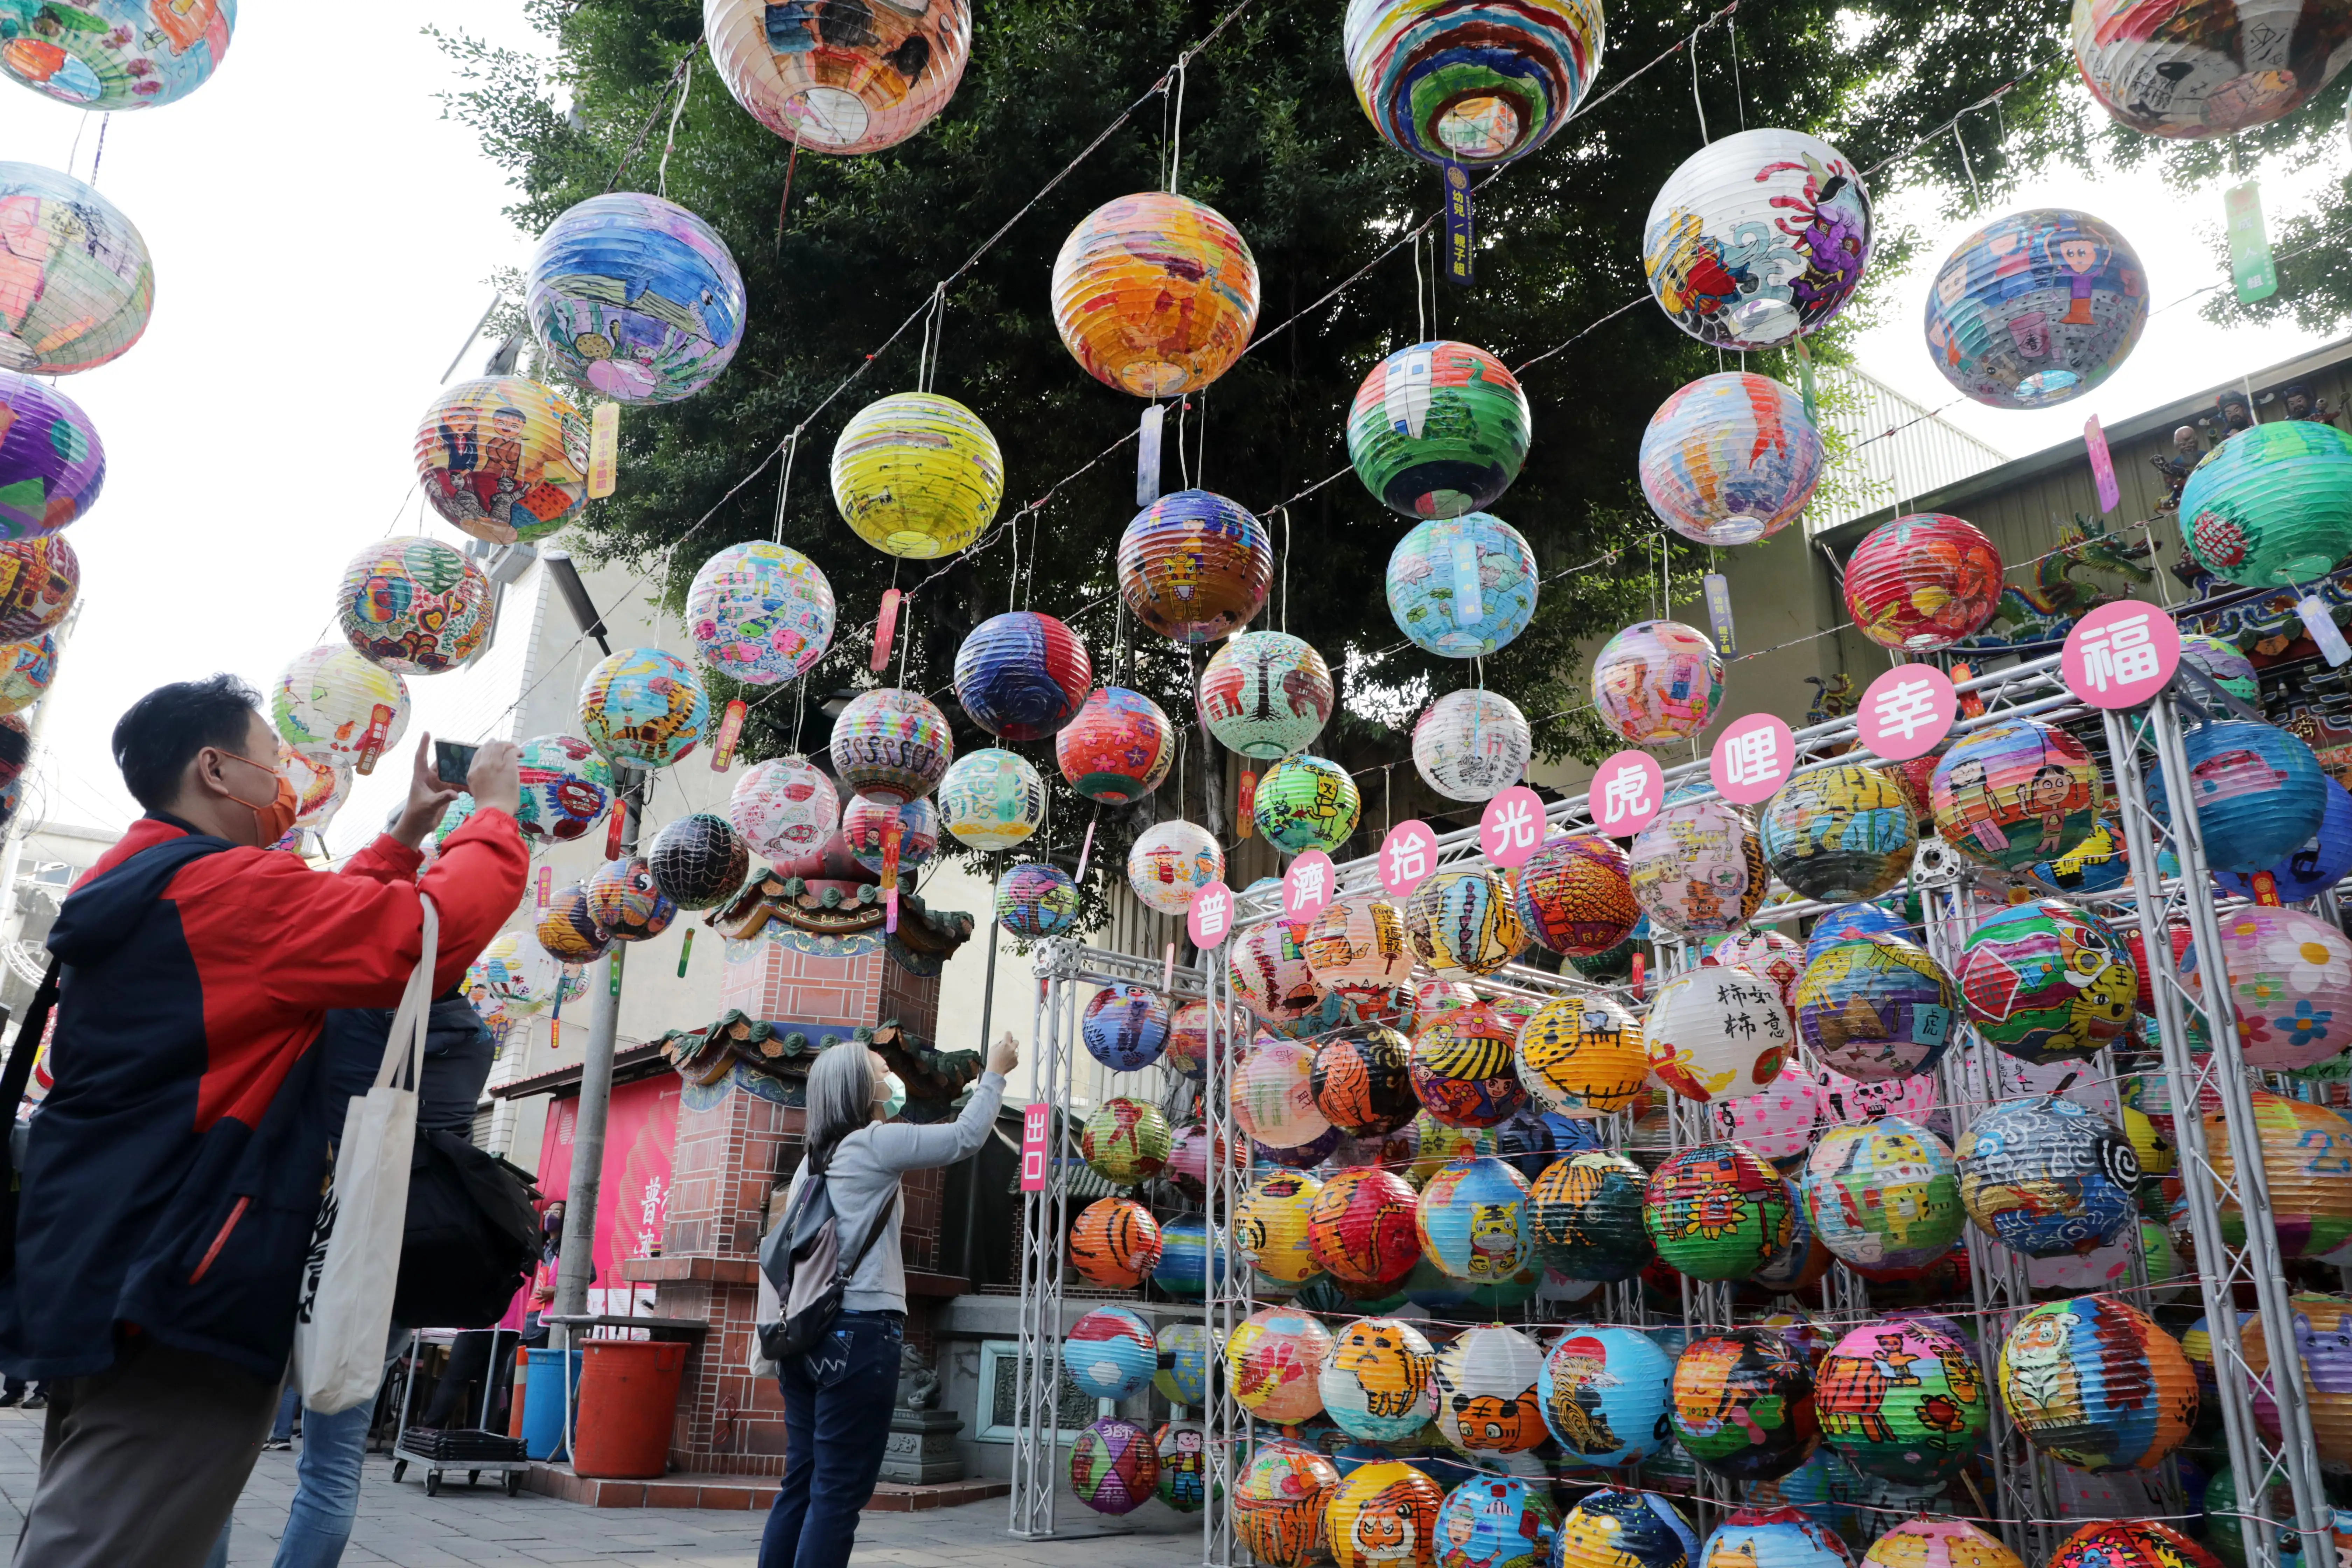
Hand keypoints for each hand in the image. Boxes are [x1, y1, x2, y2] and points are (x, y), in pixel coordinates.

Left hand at [388, 734, 462, 848]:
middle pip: (440, 763)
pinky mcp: (445, 793)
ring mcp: (438, 786)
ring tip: (472, 763)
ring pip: (450, 773)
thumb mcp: (428, 805)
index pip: (421, 757)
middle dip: (450, 756)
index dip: (423, 745)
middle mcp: (429, 779)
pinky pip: (456, 785)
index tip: (426, 733)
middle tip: (462, 748)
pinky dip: (463, 784)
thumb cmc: (416, 814)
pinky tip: (472, 783)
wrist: (417, 827)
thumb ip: (442, 798)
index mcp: (420, 777)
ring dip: (459, 770)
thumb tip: (456, 793)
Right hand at [468, 740, 522, 818]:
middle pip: (488, 746)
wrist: (494, 809)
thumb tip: (490, 772)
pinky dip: (517, 750)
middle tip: (506, 747)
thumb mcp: (477, 788)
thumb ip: (481, 777)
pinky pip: (511, 752)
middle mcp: (481, 765)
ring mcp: (494, 764)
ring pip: (499, 746)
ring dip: (508, 745)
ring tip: (515, 749)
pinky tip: (521, 754)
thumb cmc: (488, 804)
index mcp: (472, 771)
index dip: (488, 749)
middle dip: (498, 744)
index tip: (496, 751)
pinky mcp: (507, 766)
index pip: (478, 753)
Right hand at [986, 1032, 1018, 1077]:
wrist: (995, 1071)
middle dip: (1013, 1042)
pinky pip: (1015, 1058)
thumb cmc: (992, 1059)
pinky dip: (1012, 1059)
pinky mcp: (1016, 1061)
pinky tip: (1006, 1062)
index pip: (1009, 1034)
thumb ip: (999, 1044)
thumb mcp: (992, 1049)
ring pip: (1016, 1051)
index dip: (1007, 1034)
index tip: (1007, 1035)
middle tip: (1008, 1046)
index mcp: (1005, 1044)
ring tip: (1005, 1057)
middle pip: (1016, 1041)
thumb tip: (1003, 1042)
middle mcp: (1011, 1049)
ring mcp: (1015, 1055)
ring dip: (1012, 1052)